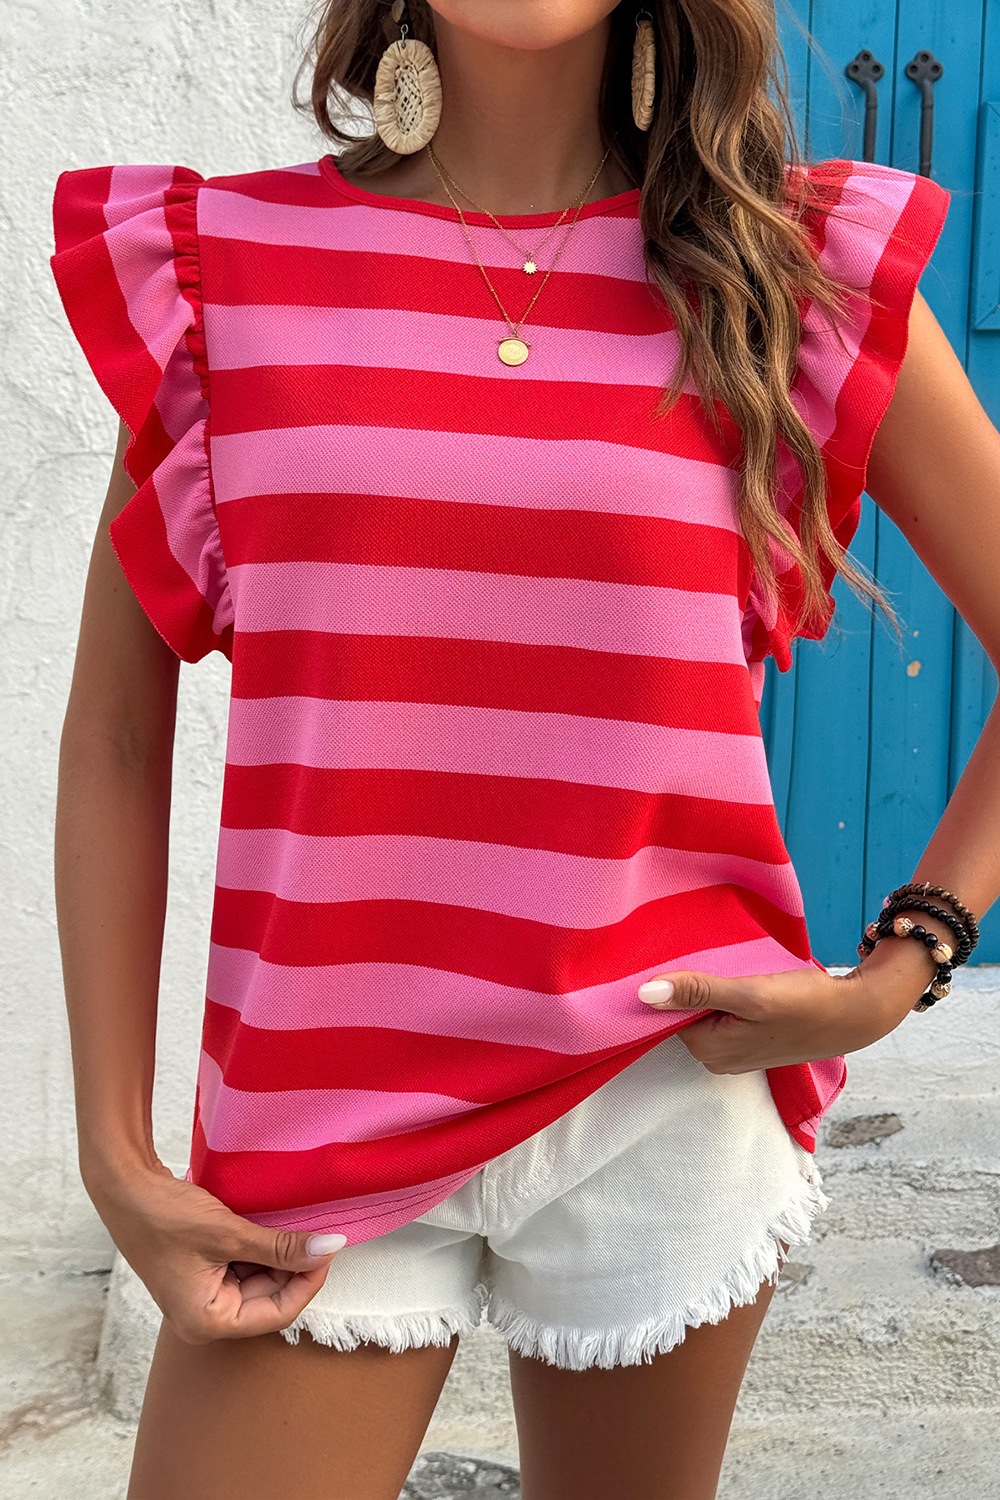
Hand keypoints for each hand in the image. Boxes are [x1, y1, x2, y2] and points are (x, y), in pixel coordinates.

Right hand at [84, 1154, 347, 1343]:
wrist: (124, 1187)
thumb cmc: (166, 1216)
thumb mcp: (230, 1233)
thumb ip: (282, 1247)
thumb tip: (331, 1248)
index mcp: (207, 1321)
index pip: (278, 1313)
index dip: (308, 1281)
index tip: (328, 1248)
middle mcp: (204, 1317)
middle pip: (269, 1298)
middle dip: (294, 1266)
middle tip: (316, 1231)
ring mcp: (202, 1295)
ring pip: (259, 1281)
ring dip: (278, 1255)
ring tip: (294, 1225)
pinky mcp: (201, 1274)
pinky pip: (243, 1267)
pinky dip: (260, 1248)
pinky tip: (271, 1225)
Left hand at [636, 946, 932, 1074]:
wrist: (855, 1013)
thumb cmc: (804, 1004)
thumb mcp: (749, 994)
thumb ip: (698, 992)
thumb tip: (643, 994)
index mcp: (707, 1050)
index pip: (665, 1012)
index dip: (669, 982)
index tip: (674, 954)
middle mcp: (715, 1057)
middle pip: (684, 1012)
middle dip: (689, 984)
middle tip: (699, 951)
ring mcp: (734, 1050)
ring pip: (705, 1010)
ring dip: (709, 987)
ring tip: (721, 960)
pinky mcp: (750, 1039)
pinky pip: (723, 1012)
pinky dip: (725, 994)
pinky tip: (735, 974)